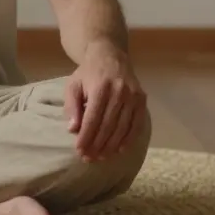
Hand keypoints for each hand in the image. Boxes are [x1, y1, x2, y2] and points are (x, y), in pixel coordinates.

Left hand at [64, 43, 145, 161]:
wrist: (110, 56)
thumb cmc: (88, 73)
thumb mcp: (73, 85)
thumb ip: (71, 106)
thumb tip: (73, 130)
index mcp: (100, 88)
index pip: (93, 119)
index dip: (86, 137)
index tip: (79, 151)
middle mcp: (119, 92)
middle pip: (108, 126)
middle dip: (97, 145)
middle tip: (89, 158)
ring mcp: (133, 96)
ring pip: (122, 128)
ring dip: (111, 146)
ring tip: (101, 157)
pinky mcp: (142, 100)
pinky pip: (137, 124)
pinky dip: (129, 139)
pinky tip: (119, 150)